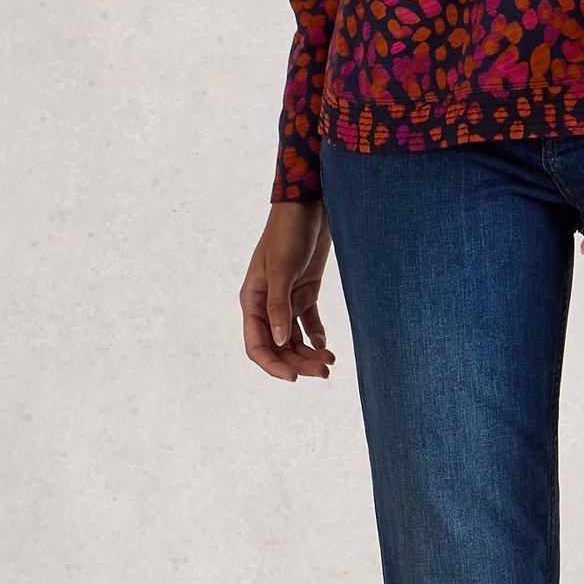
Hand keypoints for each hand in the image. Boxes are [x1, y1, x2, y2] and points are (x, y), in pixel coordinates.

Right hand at [242, 200, 337, 379]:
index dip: (274, 365)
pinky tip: (327, 346)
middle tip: (325, 373)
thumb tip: (280, 341)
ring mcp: (286, 298)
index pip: (257, 344)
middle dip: (299, 362)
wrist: (309, 205)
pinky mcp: (304, 291)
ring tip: (331, 363)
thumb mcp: (282, 269)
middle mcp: (266, 304)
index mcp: (252, 300)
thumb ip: (279, 305)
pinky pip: (308, 322)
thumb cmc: (289, 232)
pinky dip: (317, 336)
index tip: (295, 378)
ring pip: (294, 337)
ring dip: (310, 353)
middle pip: (279, 345)